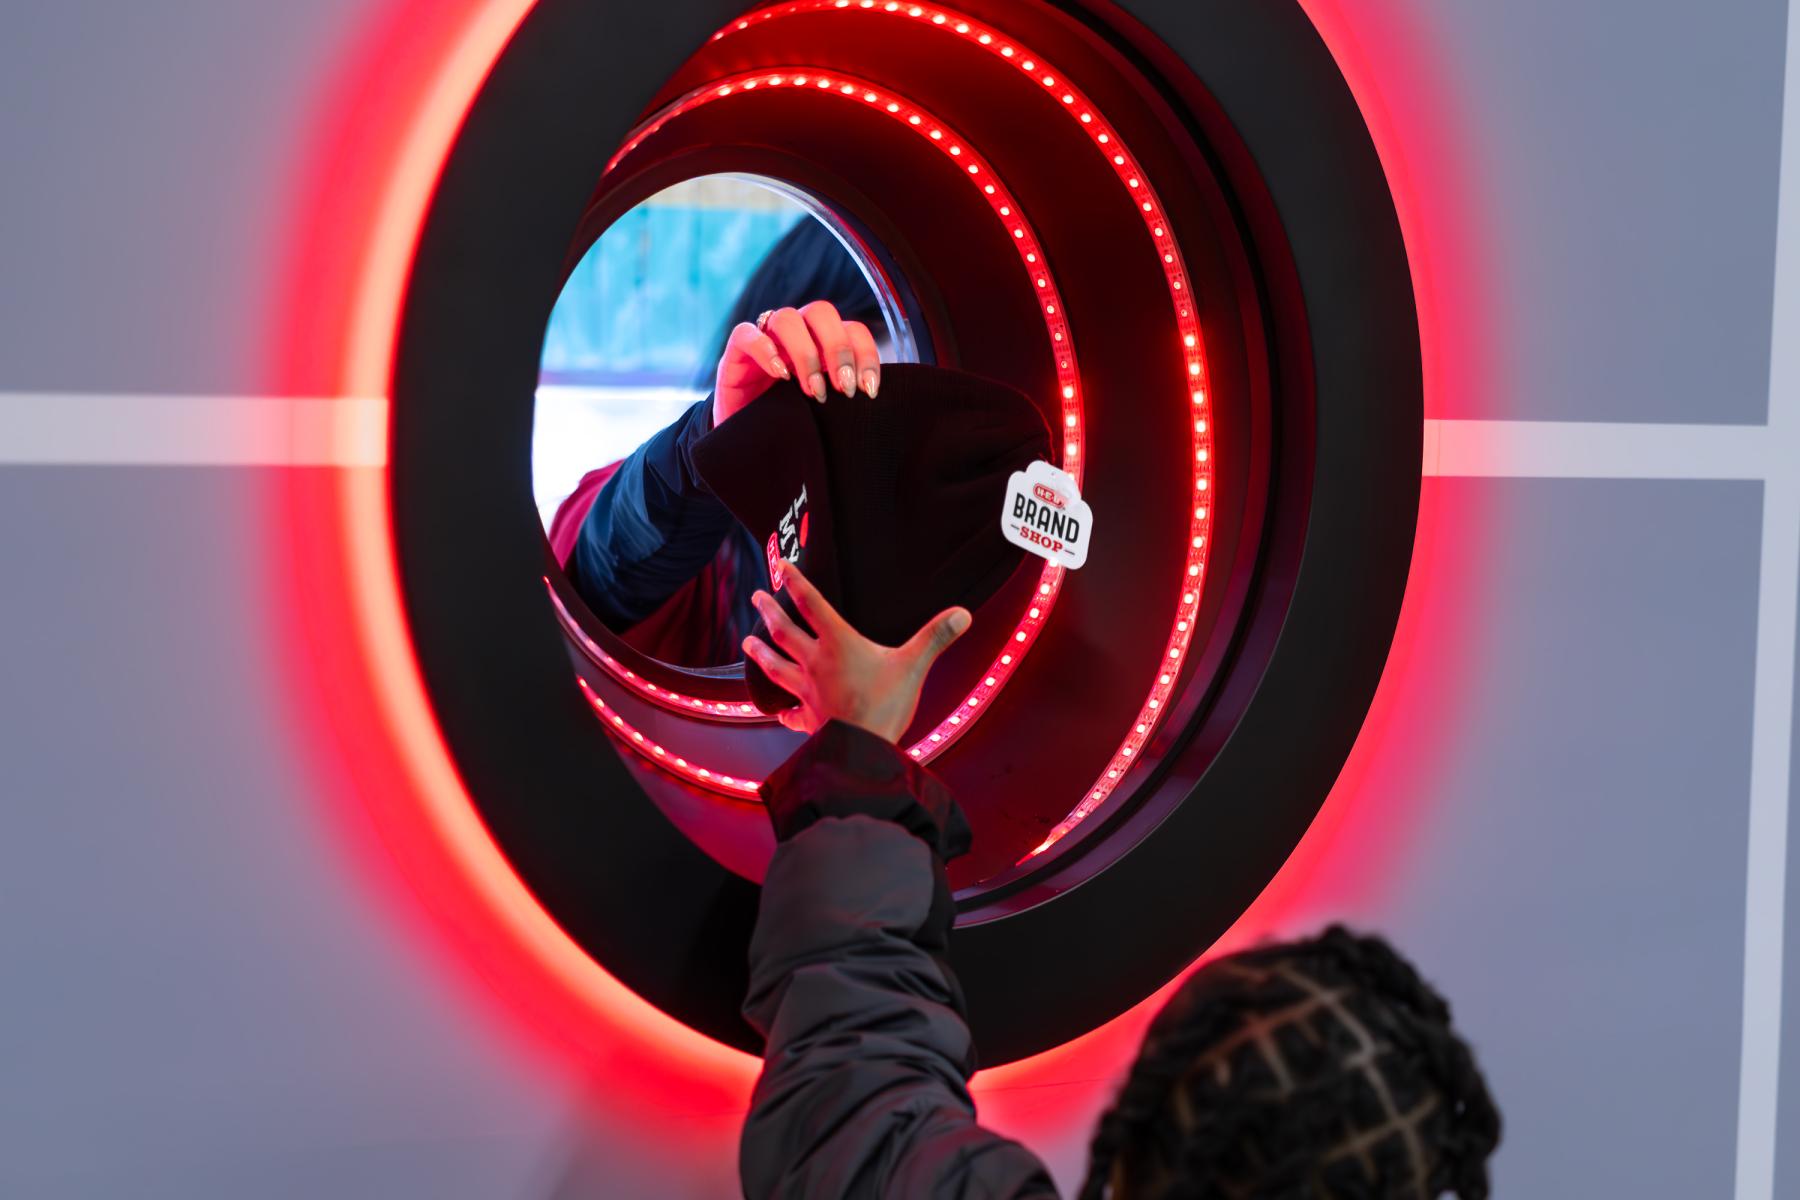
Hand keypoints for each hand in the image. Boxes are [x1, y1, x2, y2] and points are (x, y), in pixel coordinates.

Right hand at [713, 299, 881, 426]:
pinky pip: (747, 333)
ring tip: (813, 390)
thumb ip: (842, 393)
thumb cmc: (790, 418)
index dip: (865, 355)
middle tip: (843, 388)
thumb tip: (871, 396)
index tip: (869, 390)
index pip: (852, 330)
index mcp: (823, 341)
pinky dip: (764, 350)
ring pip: (787, 318)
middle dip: (838, 349)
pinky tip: (780, 375)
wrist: (746, 434)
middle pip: (821, 313)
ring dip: (805, 353)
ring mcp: (766, 337)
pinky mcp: (738, 350)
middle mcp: (797, 332)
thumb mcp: (823, 406)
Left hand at [743, 561, 970, 743]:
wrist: (862, 751)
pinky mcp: (810, 719)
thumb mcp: (914, 665)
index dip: (795, 582)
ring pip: (776, 668)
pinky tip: (779, 713)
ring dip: (760, 653)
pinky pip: (792, 715)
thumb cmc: (885, 706)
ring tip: (747, 642)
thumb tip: (963, 613)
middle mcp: (815, 664)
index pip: (811, 605)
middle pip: (784, 633)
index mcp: (838, 644)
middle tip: (756, 597)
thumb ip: (935, 636)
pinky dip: (784, 713)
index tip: (781, 565)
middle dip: (769, 612)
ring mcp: (808, 693)